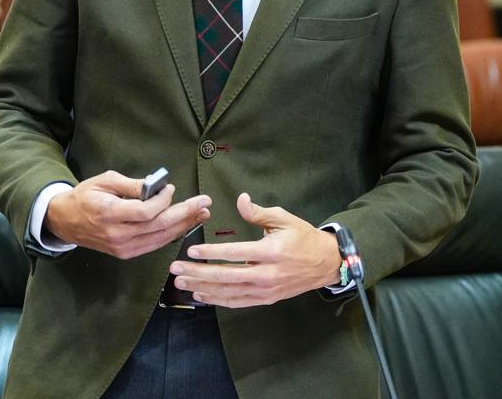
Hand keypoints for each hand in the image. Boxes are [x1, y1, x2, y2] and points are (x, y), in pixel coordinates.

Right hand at [45, 170, 210, 259]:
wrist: (66, 221)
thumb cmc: (85, 196)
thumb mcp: (104, 181)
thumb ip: (131, 185)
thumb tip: (156, 186)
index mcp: (109, 214)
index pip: (146, 211)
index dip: (163, 201)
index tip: (171, 188)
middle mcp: (117, 235)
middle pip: (159, 226)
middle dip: (185, 213)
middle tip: (204, 203)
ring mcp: (123, 248)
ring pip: (160, 238)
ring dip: (184, 226)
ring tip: (202, 214)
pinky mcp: (126, 253)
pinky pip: (154, 244)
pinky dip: (171, 235)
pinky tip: (183, 225)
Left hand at [168, 192, 340, 306]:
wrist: (325, 263)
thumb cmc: (302, 237)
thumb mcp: (283, 218)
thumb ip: (258, 212)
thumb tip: (240, 199)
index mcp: (270, 251)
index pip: (234, 253)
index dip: (211, 252)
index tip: (190, 251)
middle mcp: (267, 274)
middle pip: (226, 276)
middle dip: (198, 273)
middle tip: (176, 270)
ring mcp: (266, 290)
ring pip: (229, 292)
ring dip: (203, 289)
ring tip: (182, 284)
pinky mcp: (266, 299)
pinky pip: (238, 302)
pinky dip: (218, 300)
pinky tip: (202, 296)